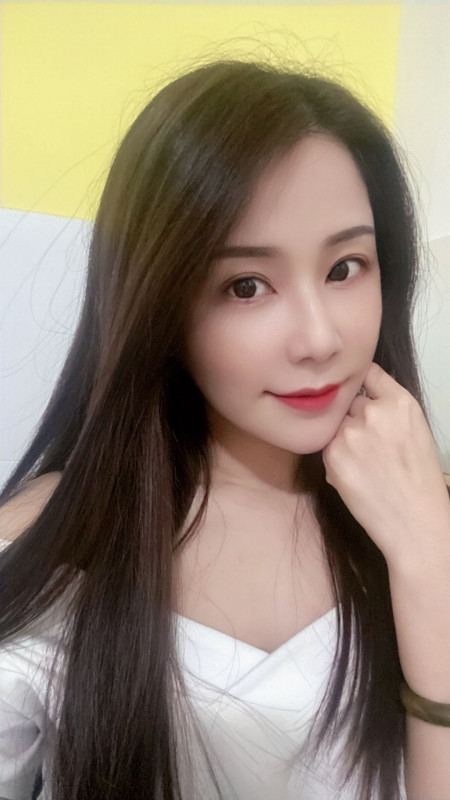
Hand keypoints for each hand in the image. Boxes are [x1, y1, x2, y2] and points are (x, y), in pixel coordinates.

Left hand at [322, 362, 449, 568]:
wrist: (415, 522)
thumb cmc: (419, 481)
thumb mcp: (416, 430)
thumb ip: (389, 408)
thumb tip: (361, 396)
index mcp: (400, 403)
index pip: (368, 372)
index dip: (361, 383)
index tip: (355, 387)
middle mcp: (373, 412)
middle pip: (348, 402)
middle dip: (354, 418)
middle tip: (371, 446)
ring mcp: (350, 434)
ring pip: (336, 427)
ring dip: (343, 440)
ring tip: (366, 466)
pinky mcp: (332, 456)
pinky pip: (327, 448)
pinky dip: (336, 460)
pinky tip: (358, 476)